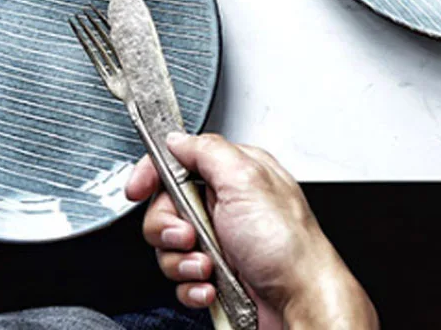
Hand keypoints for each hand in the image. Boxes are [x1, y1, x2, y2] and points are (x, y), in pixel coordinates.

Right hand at [127, 133, 378, 328]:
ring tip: (207, 266)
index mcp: (233, 172)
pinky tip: (212, 286)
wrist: (302, 301)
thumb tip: (176, 138)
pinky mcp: (216, 272)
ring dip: (182, 261)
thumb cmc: (288, 244)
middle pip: (165, 206)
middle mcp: (225, 203)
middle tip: (190, 235)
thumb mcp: (246, 179)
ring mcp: (220, 239)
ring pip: (169, 245)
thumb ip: (207, 151)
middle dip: (169, 226)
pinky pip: (181, 277)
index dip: (152, 174)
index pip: (178, 160)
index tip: (138, 189)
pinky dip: (191, 285)